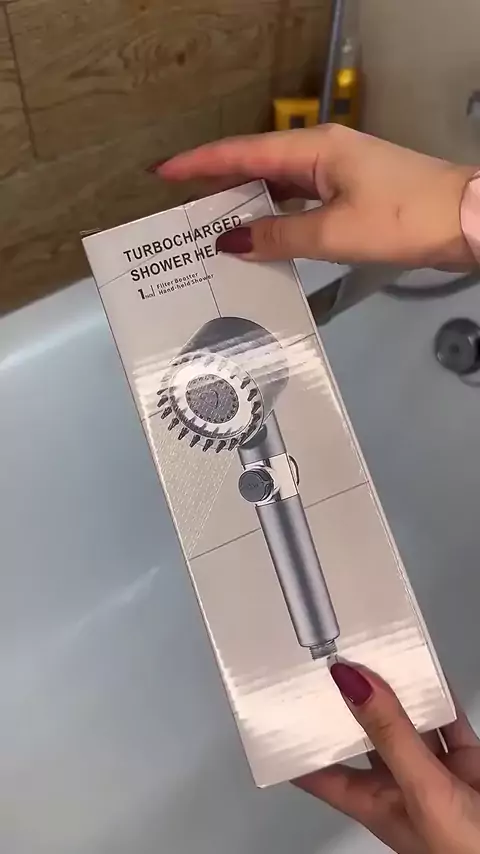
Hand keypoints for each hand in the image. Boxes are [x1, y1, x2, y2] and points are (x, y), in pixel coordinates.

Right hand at [157, 125, 476, 270]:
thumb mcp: (333, 233)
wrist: (465, 220)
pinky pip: (301, 201)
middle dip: (218, 187)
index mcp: (314, 150)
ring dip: (248, 206)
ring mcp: (339, 172)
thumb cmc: (401, 220)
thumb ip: (279, 237)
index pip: (242, 153)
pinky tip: (263, 239)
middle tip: (182, 212)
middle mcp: (322, 153)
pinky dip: (277, 218)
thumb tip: (230, 242)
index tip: (162, 172)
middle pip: (257, 166)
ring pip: (279, 186)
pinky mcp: (353, 192)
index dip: (199, 163)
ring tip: (213, 231)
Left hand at [295, 661, 479, 853]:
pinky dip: (438, 694)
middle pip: (365, 736)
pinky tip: (425, 670)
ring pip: (407, 722)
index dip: (298, 746)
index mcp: (375, 805)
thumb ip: (390, 735)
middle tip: (331, 661)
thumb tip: (351, 685)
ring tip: (372, 652)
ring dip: (394, 691)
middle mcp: (400, 786)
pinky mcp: (468, 760)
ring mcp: (435, 772)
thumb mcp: (421, 791)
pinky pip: (448, 719)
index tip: (278, 710)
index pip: (321, 773)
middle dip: (349, 702)